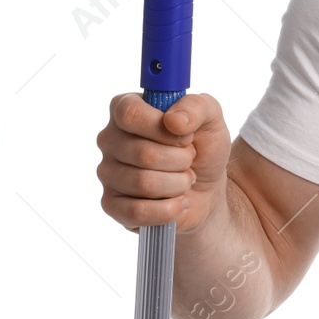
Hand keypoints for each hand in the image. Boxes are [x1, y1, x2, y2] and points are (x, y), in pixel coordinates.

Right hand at [97, 92, 230, 233]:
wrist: (206, 188)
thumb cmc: (202, 147)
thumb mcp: (210, 118)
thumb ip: (196, 107)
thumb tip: (174, 121)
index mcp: (125, 109)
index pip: (130, 113)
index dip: (163, 128)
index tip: (185, 137)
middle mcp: (109, 139)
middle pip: (143, 153)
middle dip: (181, 160)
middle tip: (189, 160)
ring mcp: (107, 173)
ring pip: (144, 183)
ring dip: (178, 184)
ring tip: (185, 179)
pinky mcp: (111, 204)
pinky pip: (137, 211)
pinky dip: (169, 209)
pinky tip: (179, 202)